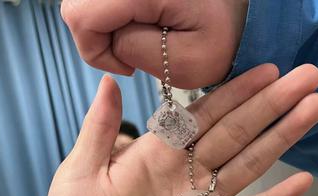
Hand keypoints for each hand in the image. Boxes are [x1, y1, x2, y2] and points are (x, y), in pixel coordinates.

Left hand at [37, 64, 317, 195]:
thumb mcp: (80, 174)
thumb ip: (99, 129)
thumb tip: (108, 80)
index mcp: (156, 154)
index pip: (204, 115)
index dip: (235, 93)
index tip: (267, 72)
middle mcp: (185, 174)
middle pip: (236, 133)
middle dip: (271, 105)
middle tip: (307, 79)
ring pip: (249, 165)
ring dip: (281, 139)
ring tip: (312, 111)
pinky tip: (300, 181)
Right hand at [61, 0, 248, 87]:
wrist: (242, 11)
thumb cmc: (224, 37)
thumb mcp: (189, 61)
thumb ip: (136, 50)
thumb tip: (108, 41)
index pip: (80, 16)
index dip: (95, 50)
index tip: (127, 66)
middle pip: (75, 5)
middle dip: (96, 37)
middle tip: (132, 52)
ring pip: (85, 0)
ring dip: (104, 25)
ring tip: (139, 37)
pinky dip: (112, 13)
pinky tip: (139, 22)